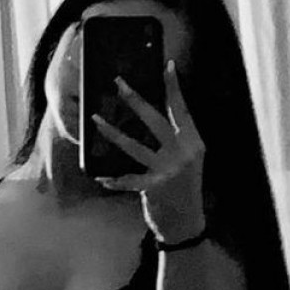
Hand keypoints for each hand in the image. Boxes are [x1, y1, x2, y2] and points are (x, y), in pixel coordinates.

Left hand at [92, 59, 205, 243]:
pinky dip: (113, 179)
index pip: (182, 109)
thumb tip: (154, 112)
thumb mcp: (190, 159)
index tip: (167, 66)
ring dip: (113, 133)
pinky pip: (127, 179)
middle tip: (118, 83)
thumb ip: (177, 138)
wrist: (187, 223)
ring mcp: (167, 170)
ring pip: (135, 146)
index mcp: (193, 142)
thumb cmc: (185, 187)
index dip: (174, 88)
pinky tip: (100, 178)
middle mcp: (183, 153)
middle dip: (135, 100)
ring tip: (96, 120)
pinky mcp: (153, 188)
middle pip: (155, 121)